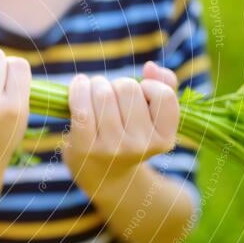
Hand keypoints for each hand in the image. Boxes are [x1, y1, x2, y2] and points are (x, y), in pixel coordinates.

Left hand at [64, 61, 179, 184]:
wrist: (103, 175)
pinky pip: (82, 107)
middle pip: (128, 88)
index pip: (163, 95)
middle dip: (117, 84)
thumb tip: (150, 67)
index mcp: (164, 138)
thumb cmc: (129, 136)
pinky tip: (79, 85)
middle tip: (110, 95)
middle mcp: (141, 146)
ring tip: (95, 92)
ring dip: (96, 84)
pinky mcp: (86, 147)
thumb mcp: (153, 117)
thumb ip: (163, 87)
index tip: (139, 91)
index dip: (149, 85)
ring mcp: (113, 148)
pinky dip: (78, 89)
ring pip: (103, 93)